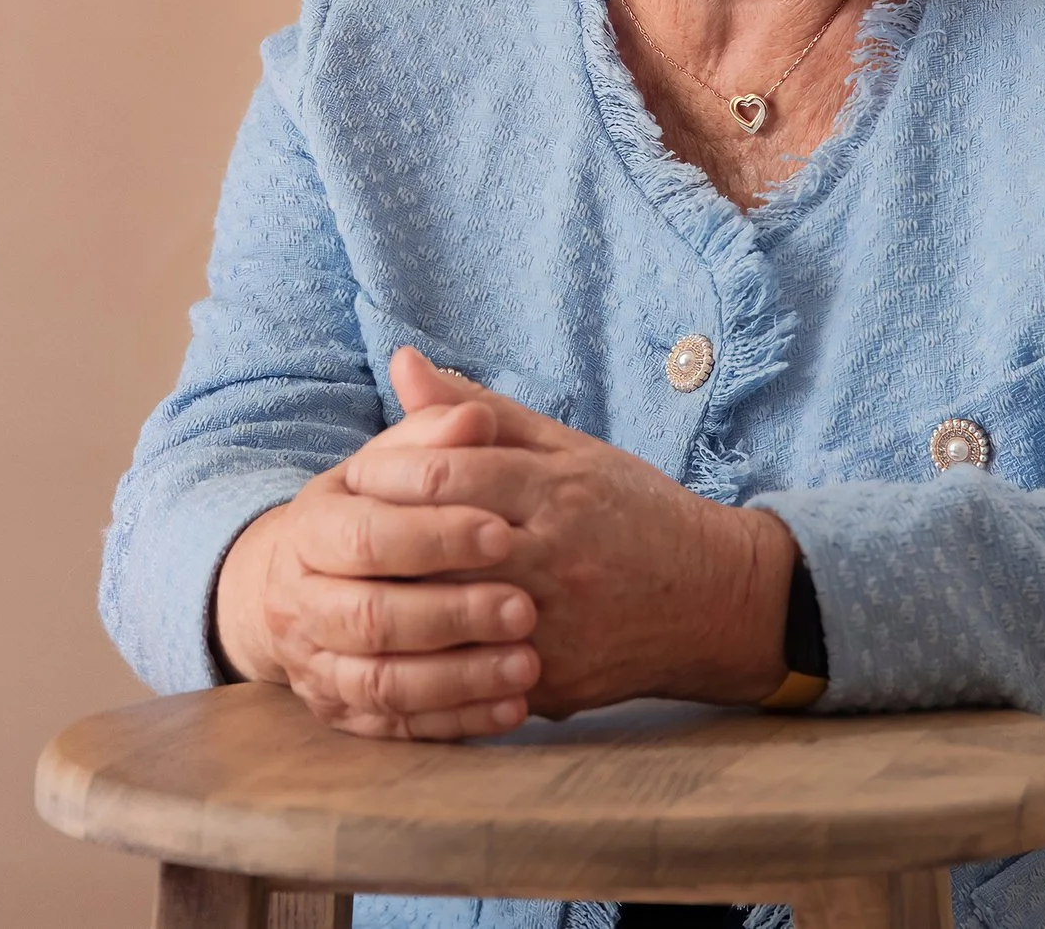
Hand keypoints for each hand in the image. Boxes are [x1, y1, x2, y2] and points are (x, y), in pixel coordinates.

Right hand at [213, 396, 542, 737]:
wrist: (302, 581)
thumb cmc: (369, 508)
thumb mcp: (388, 464)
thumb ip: (431, 437)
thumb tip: (475, 415)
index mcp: (308, 529)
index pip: (366, 536)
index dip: (434, 536)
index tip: (503, 532)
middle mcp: (299, 603)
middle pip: (372, 617)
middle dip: (453, 614)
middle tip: (526, 608)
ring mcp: (315, 665)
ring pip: (383, 684)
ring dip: (460, 678)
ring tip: (529, 664)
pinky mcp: (340, 713)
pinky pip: (396, 729)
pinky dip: (456, 722)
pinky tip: (512, 708)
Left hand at [339, 348, 797, 717]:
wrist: (711, 599)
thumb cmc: (630, 512)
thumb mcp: (565, 448)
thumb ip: (478, 412)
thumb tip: (402, 363)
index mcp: (554, 489)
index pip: (448, 472)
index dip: (387, 472)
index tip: (354, 478)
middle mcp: (554, 556)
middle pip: (436, 546)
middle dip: (376, 542)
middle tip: (333, 538)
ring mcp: (554, 624)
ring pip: (445, 618)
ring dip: (391, 607)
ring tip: (352, 592)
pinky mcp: (552, 681)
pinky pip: (471, 676)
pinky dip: (428, 665)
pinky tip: (393, 649)